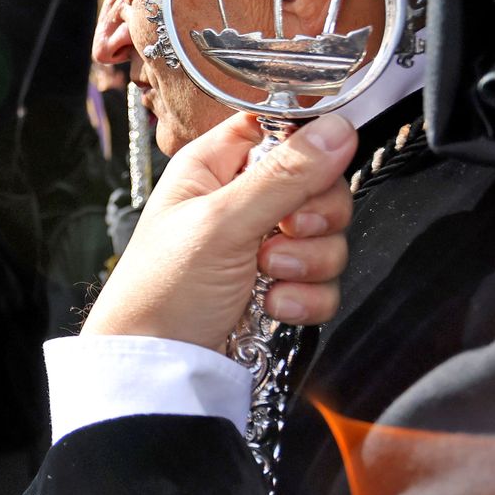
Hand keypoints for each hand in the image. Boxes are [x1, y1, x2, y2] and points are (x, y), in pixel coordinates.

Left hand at [83, 112, 356, 349]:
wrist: (158, 366)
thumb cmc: (162, 289)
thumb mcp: (222, 223)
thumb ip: (284, 175)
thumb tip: (336, 128)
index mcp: (214, 165)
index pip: (279, 128)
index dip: (306, 146)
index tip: (312, 172)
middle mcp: (240, 198)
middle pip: (317, 182)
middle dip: (315, 216)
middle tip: (286, 232)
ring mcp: (261, 244)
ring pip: (327, 235)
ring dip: (309, 261)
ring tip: (268, 274)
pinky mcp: (278, 286)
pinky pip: (324, 280)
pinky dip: (307, 297)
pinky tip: (275, 305)